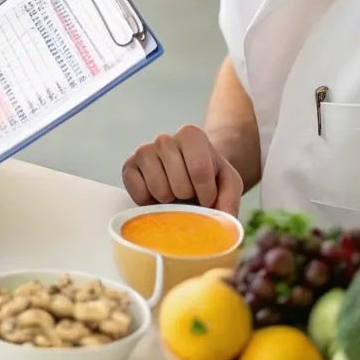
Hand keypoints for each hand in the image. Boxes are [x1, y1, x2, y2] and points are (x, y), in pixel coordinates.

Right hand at [121, 124, 242, 215]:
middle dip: (188, 199)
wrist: (188, 176)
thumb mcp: (228, 184)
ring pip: (159, 189)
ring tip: (174, 194)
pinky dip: (150, 202)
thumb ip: (230, 201)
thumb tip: (222, 224)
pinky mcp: (128, 167)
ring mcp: (143, 151)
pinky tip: (157, 195)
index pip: (199, 170)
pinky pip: (139, 193)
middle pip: (179, 183)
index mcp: (191, 135)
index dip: (207, 194)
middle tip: (189, 195)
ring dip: (170, 201)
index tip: (208, 198)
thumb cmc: (209, 178)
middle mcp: (164, 138)